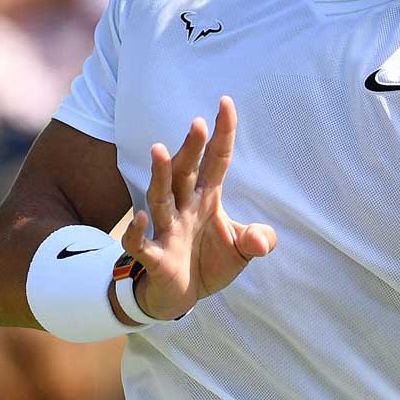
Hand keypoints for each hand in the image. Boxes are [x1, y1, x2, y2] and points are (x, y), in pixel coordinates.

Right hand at [122, 96, 276, 319]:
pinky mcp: (156, 257)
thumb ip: (257, 240)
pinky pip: (141, 243)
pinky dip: (137, 231)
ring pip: (160, 197)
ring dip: (160, 174)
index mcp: (207, 199)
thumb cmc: (209, 263)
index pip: (216, 160)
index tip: (226, 103)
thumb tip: (262, 241)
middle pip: (186, 172)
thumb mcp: (242, 250)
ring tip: (160, 150)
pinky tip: (140, 218)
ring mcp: (167, 230)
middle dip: (191, 148)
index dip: (222, 134)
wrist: (181, 296)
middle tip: (198, 123)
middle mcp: (185, 208)